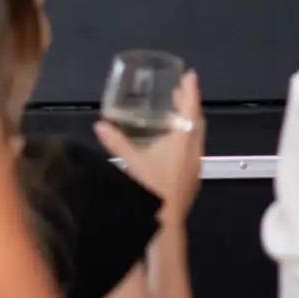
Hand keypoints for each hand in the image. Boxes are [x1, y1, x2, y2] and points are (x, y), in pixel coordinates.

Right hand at [95, 71, 203, 223]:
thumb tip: (101, 125)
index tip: (190, 75)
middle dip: (189, 104)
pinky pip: (194, 150)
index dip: (190, 91)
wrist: (167, 222)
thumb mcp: (132, 162)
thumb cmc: (153, 189)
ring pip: (197, 136)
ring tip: (177, 115)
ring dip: (189, 122)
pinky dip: (187, 139)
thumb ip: (116, 142)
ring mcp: (195, 165)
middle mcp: (193, 150)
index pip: (190, 109)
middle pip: (197, 121)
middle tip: (181, 92)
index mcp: (182, 141)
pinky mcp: (194, 178)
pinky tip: (174, 145)